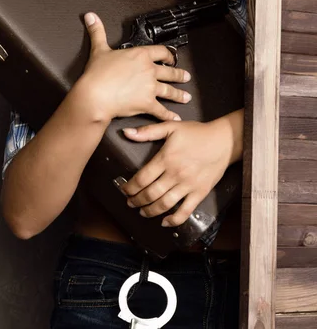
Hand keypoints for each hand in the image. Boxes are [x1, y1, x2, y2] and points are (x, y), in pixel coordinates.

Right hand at [80, 12, 191, 122]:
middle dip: (179, 75)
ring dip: (179, 95)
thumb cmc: (97, 74)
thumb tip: (91, 17)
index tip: (172, 57)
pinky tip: (174, 117)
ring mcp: (150, 87)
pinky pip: (161, 110)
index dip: (169, 54)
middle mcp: (149, 70)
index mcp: (140, 55)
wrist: (95, 95)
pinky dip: (169, 115)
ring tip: (185, 97)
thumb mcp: (98, 49)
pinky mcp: (147, 103)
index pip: (161, 52)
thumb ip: (98, 32)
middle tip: (186, 77)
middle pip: (169, 72)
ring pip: (169, 91)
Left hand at [121, 111, 242, 226]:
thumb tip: (126, 133)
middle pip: (150, 194)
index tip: (124, 190)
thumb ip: (148, 131)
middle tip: (130, 203)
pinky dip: (173, 220)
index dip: (130, 187)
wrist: (223, 140)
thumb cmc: (196, 133)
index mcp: (166, 158)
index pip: (142, 178)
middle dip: (136, 201)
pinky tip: (164, 222)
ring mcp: (188, 185)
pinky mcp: (200, 193)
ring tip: (142, 212)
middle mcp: (175, 174)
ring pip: (164, 204)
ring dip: (150, 211)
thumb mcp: (171, 127)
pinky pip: (185, 211)